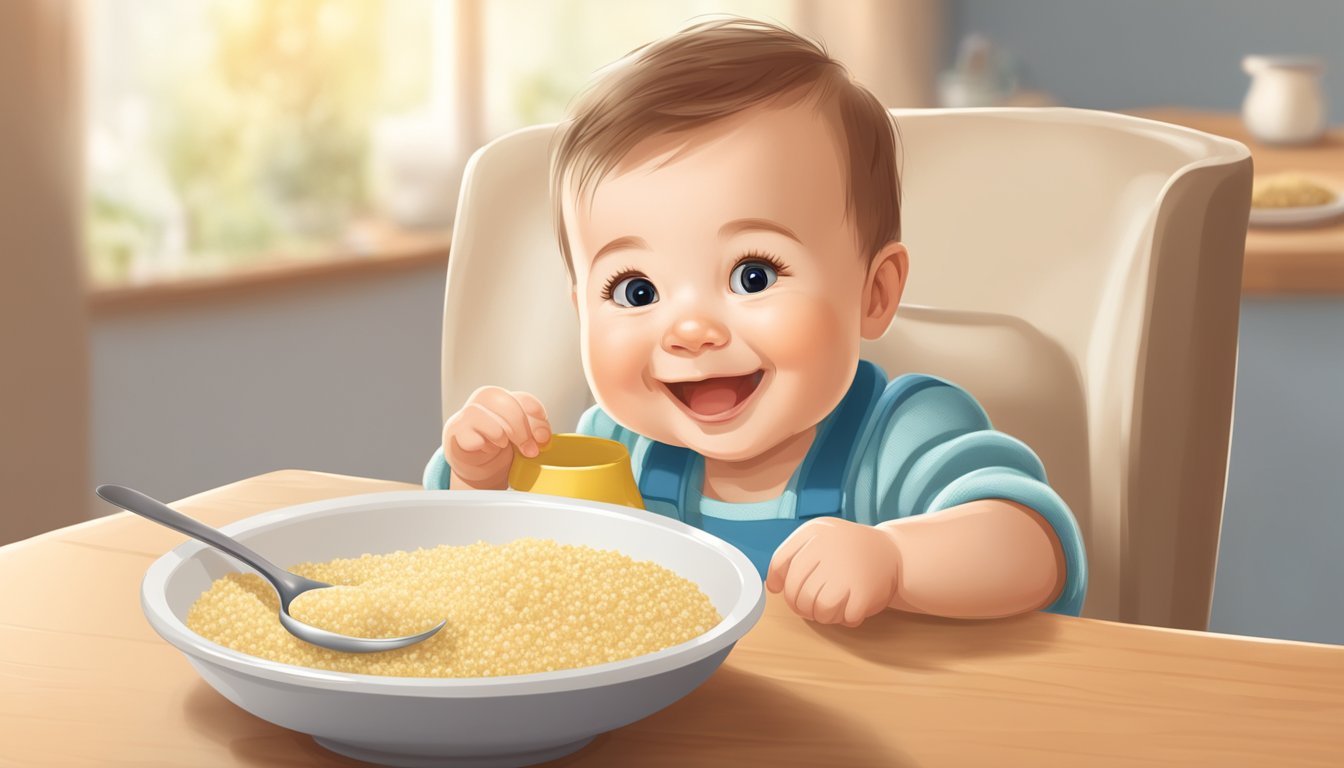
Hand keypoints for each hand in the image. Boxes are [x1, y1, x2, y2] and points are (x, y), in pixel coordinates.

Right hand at [444, 387, 550, 489]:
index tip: (542, 438)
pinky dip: (483, 447)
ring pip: (489, 420)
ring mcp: (466, 413)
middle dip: (522, 431)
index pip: (523, 399)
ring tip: (502, 446)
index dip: (537, 419)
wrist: (476, 466)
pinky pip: (473, 438)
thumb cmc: (499, 447)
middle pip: (507, 405)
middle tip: (530, 450)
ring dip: (501, 438)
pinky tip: (485, 449)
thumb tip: (542, 438)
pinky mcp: (455, 431)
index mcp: (503, 397)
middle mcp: (484, 399)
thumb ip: (534, 432)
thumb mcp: (521, 437)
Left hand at [765, 517, 901, 627]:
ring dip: (821, 616)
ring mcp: (847, 570)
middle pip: (797, 592)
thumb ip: (791, 556)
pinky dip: (845, 619)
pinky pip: (843, 617)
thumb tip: (773, 588)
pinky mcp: (865, 590)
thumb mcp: (817, 539)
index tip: (786, 590)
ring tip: (831, 608)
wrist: (893, 553)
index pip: (781, 563)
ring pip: (817, 609)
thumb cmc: (847, 551)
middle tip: (811, 606)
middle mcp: (829, 548)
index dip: (781, 582)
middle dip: (800, 606)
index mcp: (814, 532)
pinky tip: (851, 609)